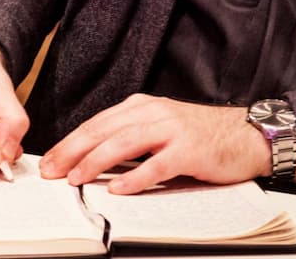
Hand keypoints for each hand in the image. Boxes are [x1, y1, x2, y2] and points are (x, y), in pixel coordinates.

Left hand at [38, 94, 269, 193]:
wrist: (246, 135)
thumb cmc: (199, 135)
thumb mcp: (158, 127)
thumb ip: (129, 136)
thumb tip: (91, 157)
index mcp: (140, 106)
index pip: (95, 124)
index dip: (69, 143)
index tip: (49, 160)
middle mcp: (152, 113)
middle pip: (102, 131)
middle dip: (72, 152)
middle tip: (51, 171)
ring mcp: (170, 130)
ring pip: (122, 144)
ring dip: (94, 162)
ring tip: (75, 179)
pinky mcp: (188, 151)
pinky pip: (156, 165)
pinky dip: (134, 178)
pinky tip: (117, 188)